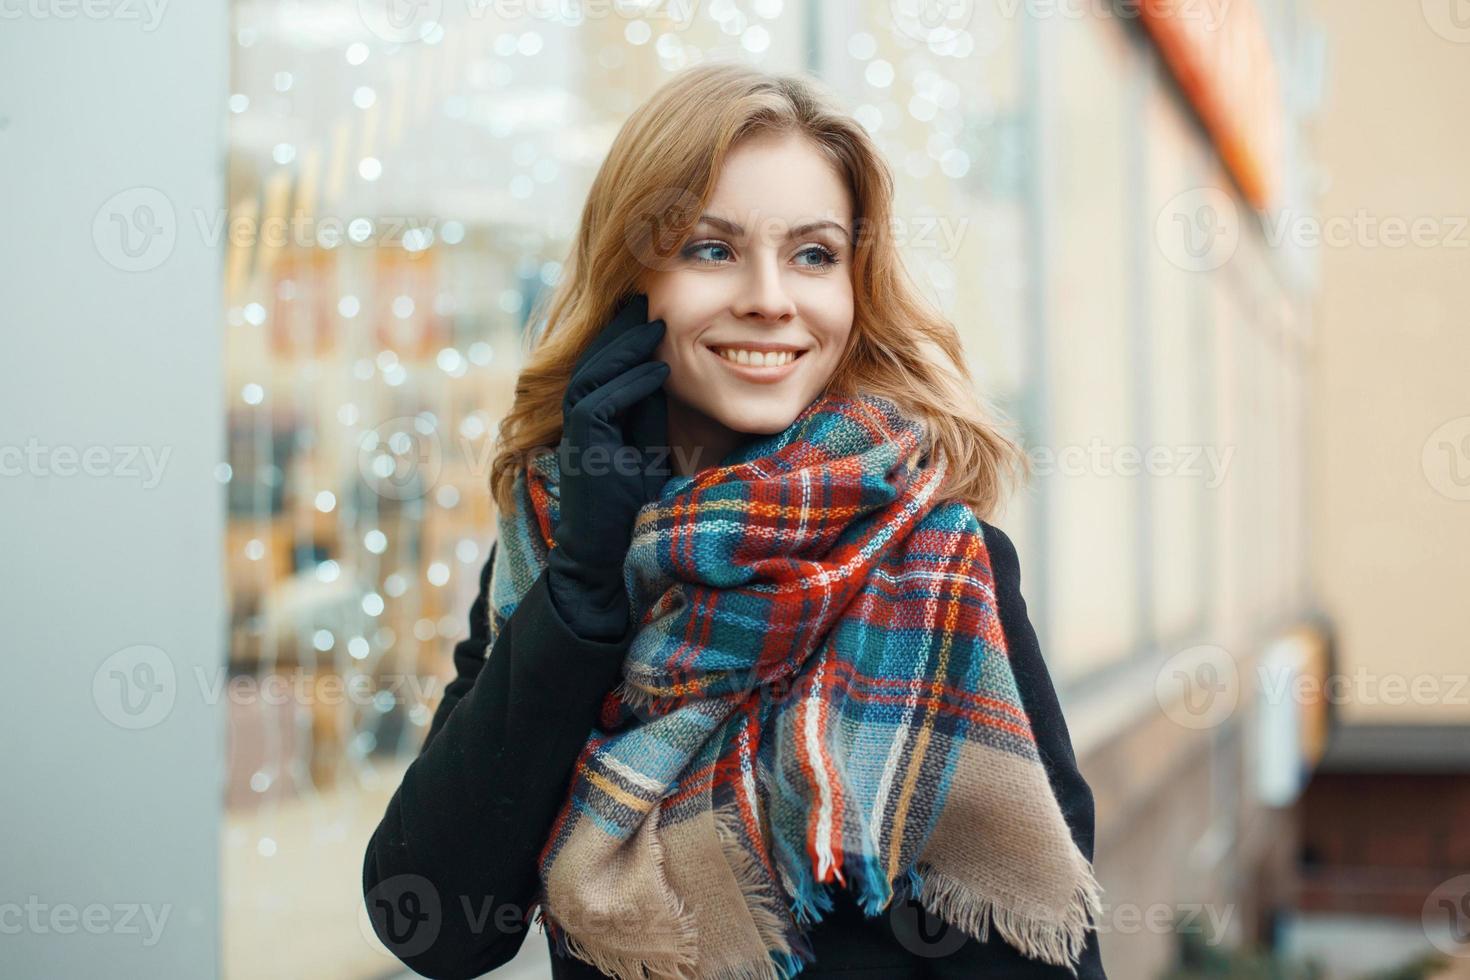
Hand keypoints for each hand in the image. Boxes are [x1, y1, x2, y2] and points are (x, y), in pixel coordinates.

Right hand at [544, 292, 671, 638]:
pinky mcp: (582, 448)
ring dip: (625, 348)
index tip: (651, 308)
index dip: (625, 336)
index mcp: (593, 416)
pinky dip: (630, 384)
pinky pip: (601, 404)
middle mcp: (578, 419)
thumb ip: (649, 412)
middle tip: (645, 297)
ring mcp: (577, 433)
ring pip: (593, 375)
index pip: (605, 365)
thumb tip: (666, 371)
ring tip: (655, 323)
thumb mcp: (649, 447)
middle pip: (593, 359)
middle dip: (619, 328)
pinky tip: (659, 368)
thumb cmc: (632, 507)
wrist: (607, 554)